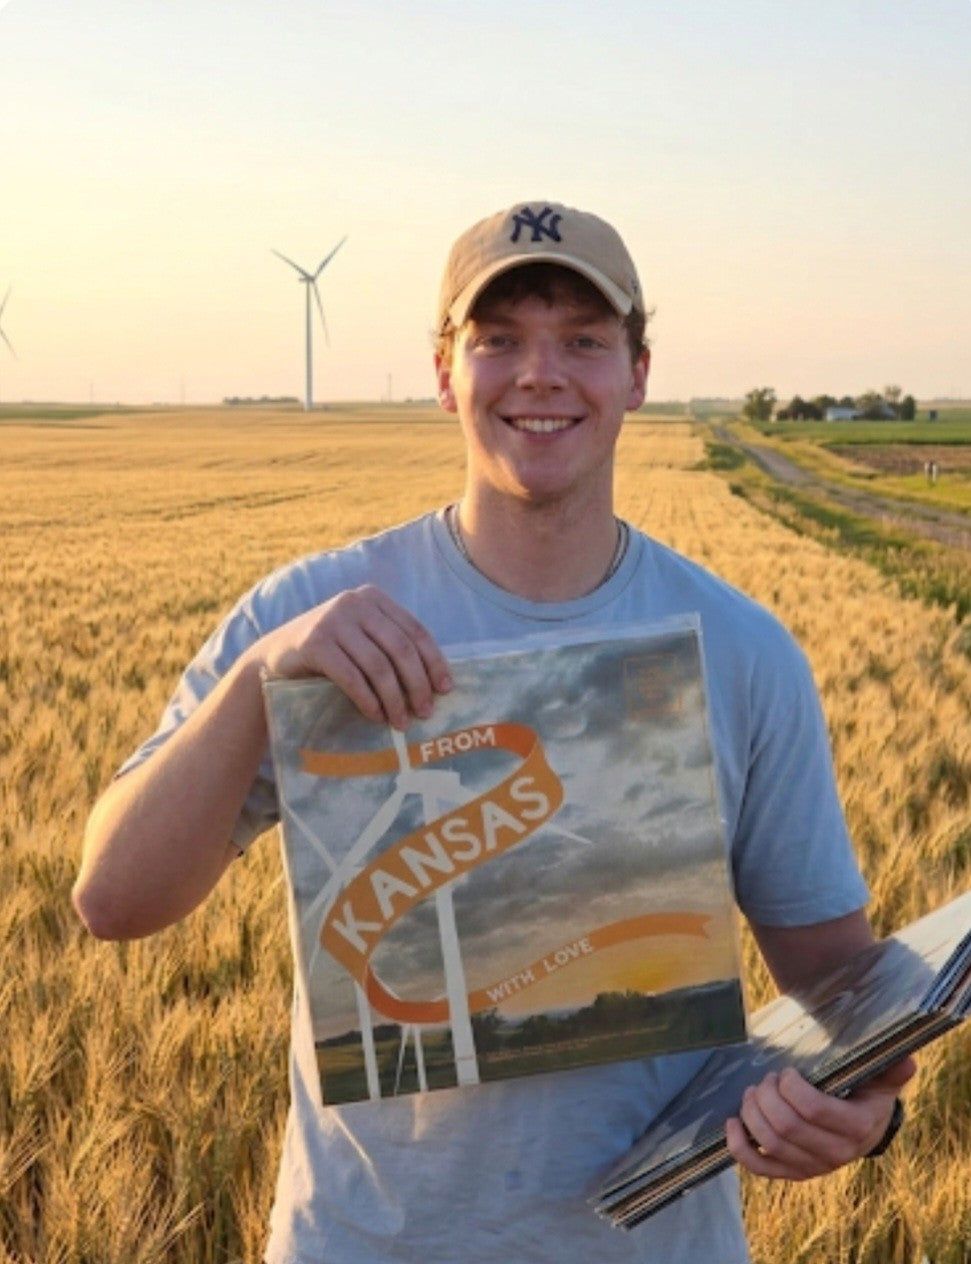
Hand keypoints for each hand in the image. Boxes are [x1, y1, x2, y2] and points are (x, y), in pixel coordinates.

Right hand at [246, 585, 451, 728]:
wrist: (275, 658)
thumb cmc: (330, 653)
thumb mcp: (362, 640)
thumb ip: (391, 647)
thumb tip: (435, 682)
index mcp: (374, 598)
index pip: (415, 631)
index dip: (434, 662)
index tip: (446, 689)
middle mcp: (355, 603)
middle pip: (401, 649)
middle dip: (417, 684)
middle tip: (425, 712)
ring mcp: (333, 620)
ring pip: (378, 666)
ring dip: (394, 699)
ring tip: (401, 722)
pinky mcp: (314, 643)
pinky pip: (351, 677)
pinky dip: (367, 700)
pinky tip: (375, 716)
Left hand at [725, 1056, 915, 1179]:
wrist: (864, 1130)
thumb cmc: (865, 1096)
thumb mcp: (880, 1081)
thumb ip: (890, 1070)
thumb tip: (906, 1059)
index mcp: (857, 1128)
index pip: (814, 1110)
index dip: (791, 1087)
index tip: (786, 1071)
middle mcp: (835, 1153)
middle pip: (786, 1126)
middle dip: (767, 1096)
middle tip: (766, 1078)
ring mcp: (812, 1167)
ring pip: (771, 1143)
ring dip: (753, 1112)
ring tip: (753, 1092)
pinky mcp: (792, 1173)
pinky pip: (760, 1168)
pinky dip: (740, 1147)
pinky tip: (732, 1123)